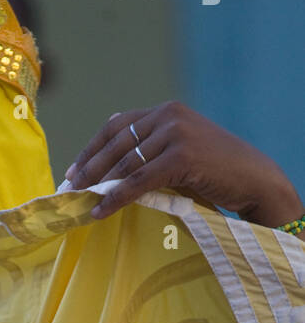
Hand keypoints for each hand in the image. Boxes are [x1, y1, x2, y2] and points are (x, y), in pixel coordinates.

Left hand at [64, 101, 303, 227]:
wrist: (253, 178)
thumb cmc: (215, 172)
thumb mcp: (178, 153)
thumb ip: (150, 152)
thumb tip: (110, 170)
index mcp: (166, 110)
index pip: (117, 126)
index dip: (91, 149)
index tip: (72, 170)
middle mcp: (168, 115)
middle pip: (116, 143)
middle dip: (89, 168)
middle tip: (69, 190)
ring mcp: (176, 133)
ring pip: (125, 162)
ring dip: (99, 185)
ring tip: (80, 202)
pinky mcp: (181, 156)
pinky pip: (138, 180)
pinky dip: (116, 198)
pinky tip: (100, 212)